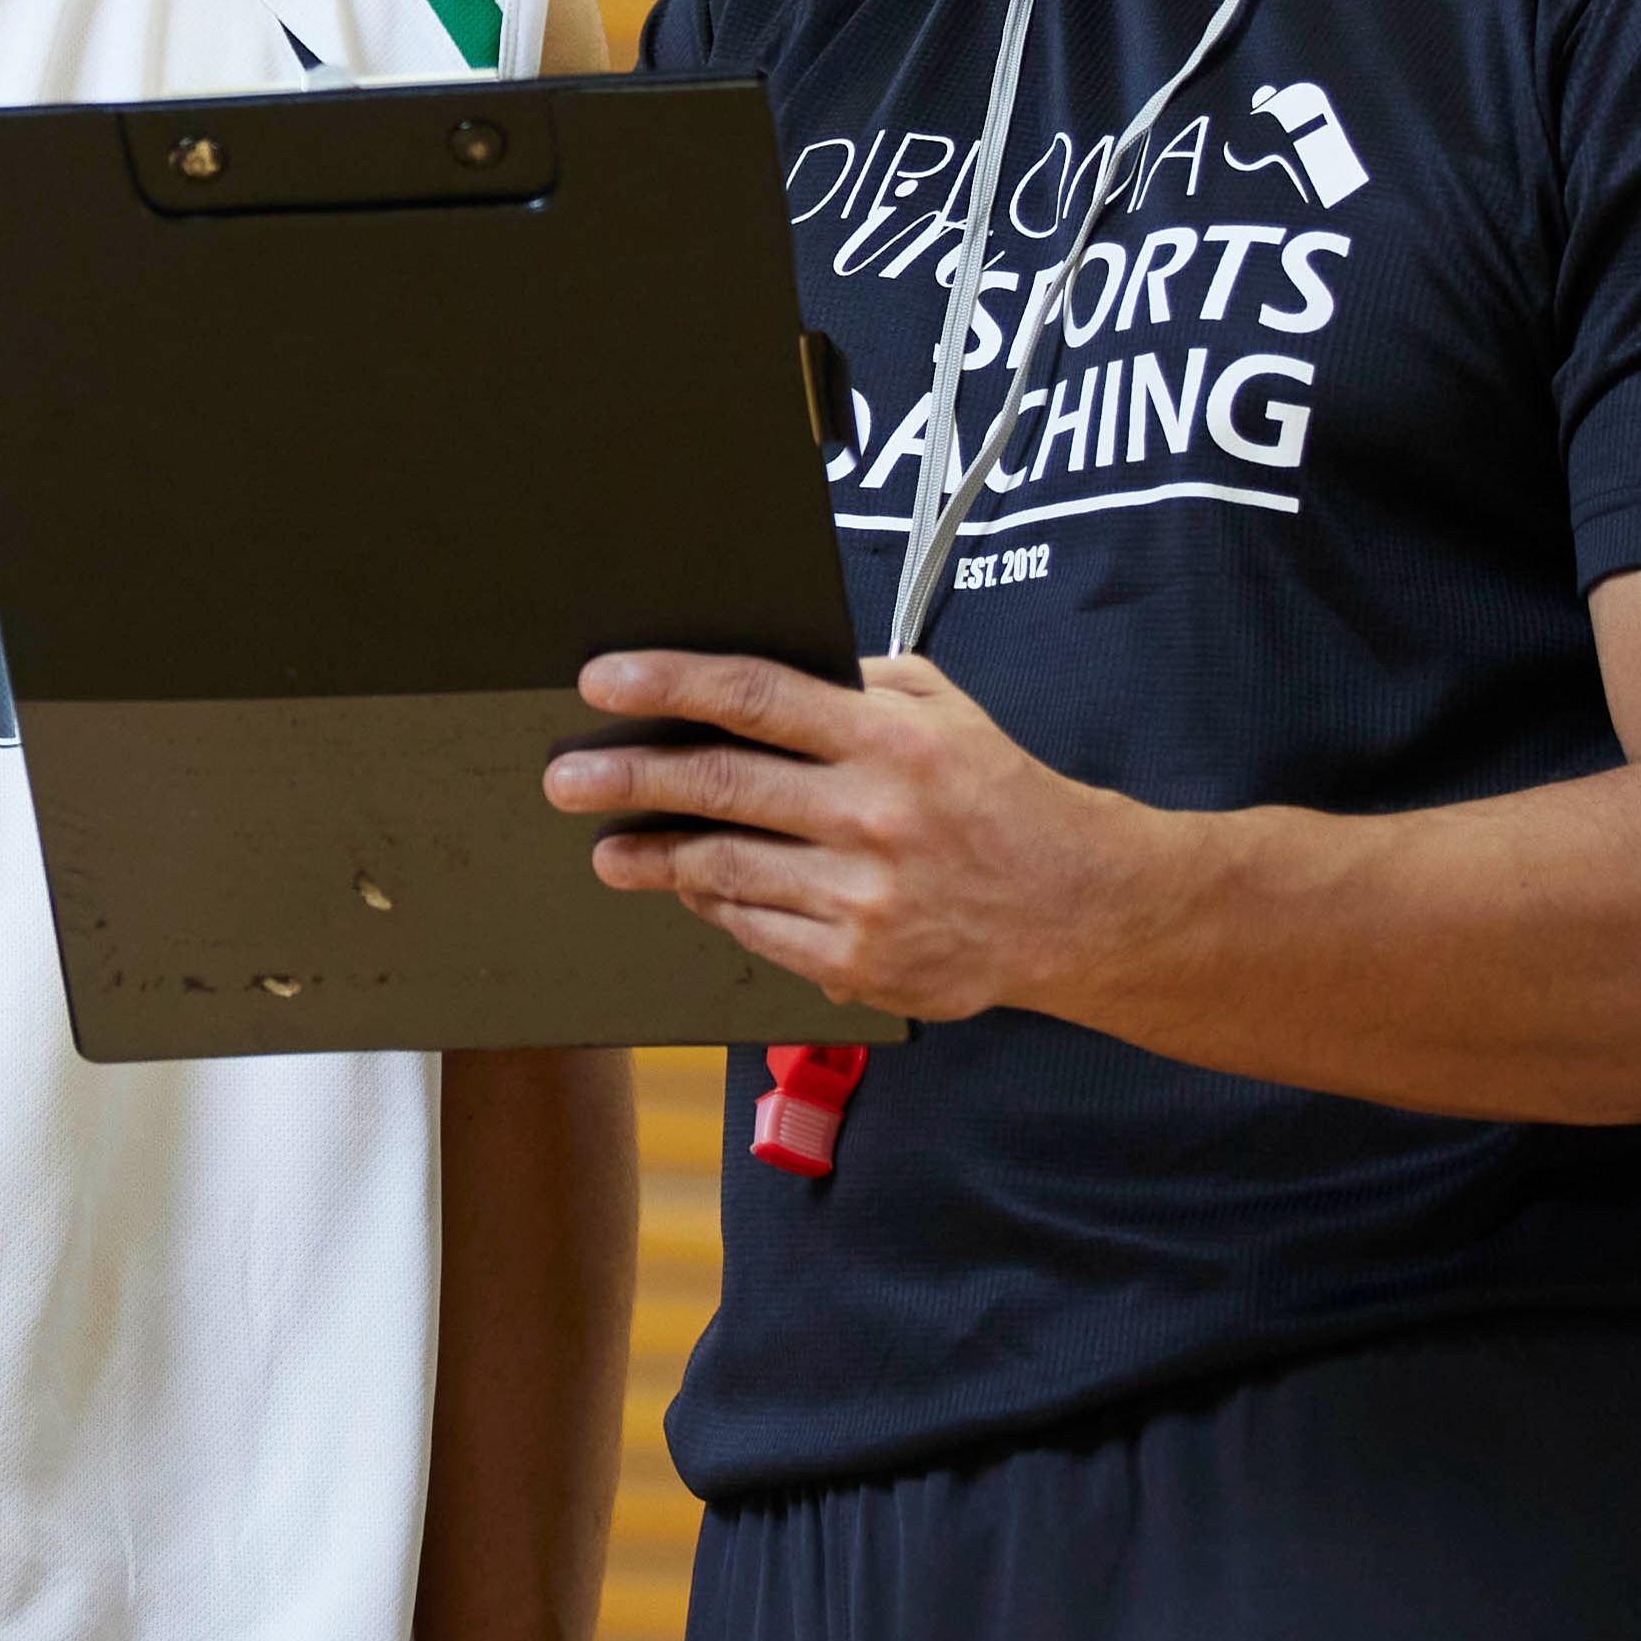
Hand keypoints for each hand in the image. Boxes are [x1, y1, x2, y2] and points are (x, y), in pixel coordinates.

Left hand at [545, 652, 1186, 1022]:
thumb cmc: (1001, 797)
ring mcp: (862, 896)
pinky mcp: (856, 960)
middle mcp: (873, 816)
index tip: (603, 680)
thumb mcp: (946, 711)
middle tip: (566, 777)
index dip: (669, 684)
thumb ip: (860, 686)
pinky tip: (691, 891)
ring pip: (724, 870)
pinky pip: (756, 929)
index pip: (755, 698)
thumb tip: (758, 682)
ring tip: (611, 849)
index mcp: (890, 740)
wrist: (1074, 905)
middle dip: (627, 778)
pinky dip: (716, 906)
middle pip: (719, 787)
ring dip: (654, 858)